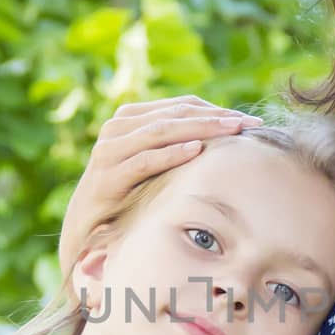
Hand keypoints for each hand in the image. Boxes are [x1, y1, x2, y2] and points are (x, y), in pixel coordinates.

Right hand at [58, 96, 262, 276]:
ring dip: (200, 129)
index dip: (216, 109)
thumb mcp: (154, 163)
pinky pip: (144, 161)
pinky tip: (197, 151)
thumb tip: (226, 135)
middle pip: (175, 114)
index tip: (248, 119)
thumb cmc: (128, 194)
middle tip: (248, 123)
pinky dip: (171, 154)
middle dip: (215, 118)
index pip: (181, 105)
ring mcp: (110, 150)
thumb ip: (178, 144)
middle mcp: (117, 127)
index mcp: (131, 118)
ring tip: (231, 131)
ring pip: (161, 131)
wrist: (86, 228)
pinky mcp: (107, 176)